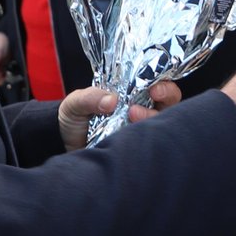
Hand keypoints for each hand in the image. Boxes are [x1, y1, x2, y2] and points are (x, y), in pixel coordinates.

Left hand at [57, 81, 181, 149]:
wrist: (65, 147)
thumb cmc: (74, 119)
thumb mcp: (75, 103)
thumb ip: (89, 97)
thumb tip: (112, 100)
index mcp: (132, 94)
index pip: (158, 85)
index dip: (163, 84)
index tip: (154, 88)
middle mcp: (143, 111)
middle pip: (170, 104)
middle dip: (165, 99)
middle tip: (140, 104)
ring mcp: (142, 131)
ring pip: (163, 124)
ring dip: (151, 119)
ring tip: (131, 117)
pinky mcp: (138, 151)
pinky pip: (151, 146)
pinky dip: (145, 141)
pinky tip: (129, 139)